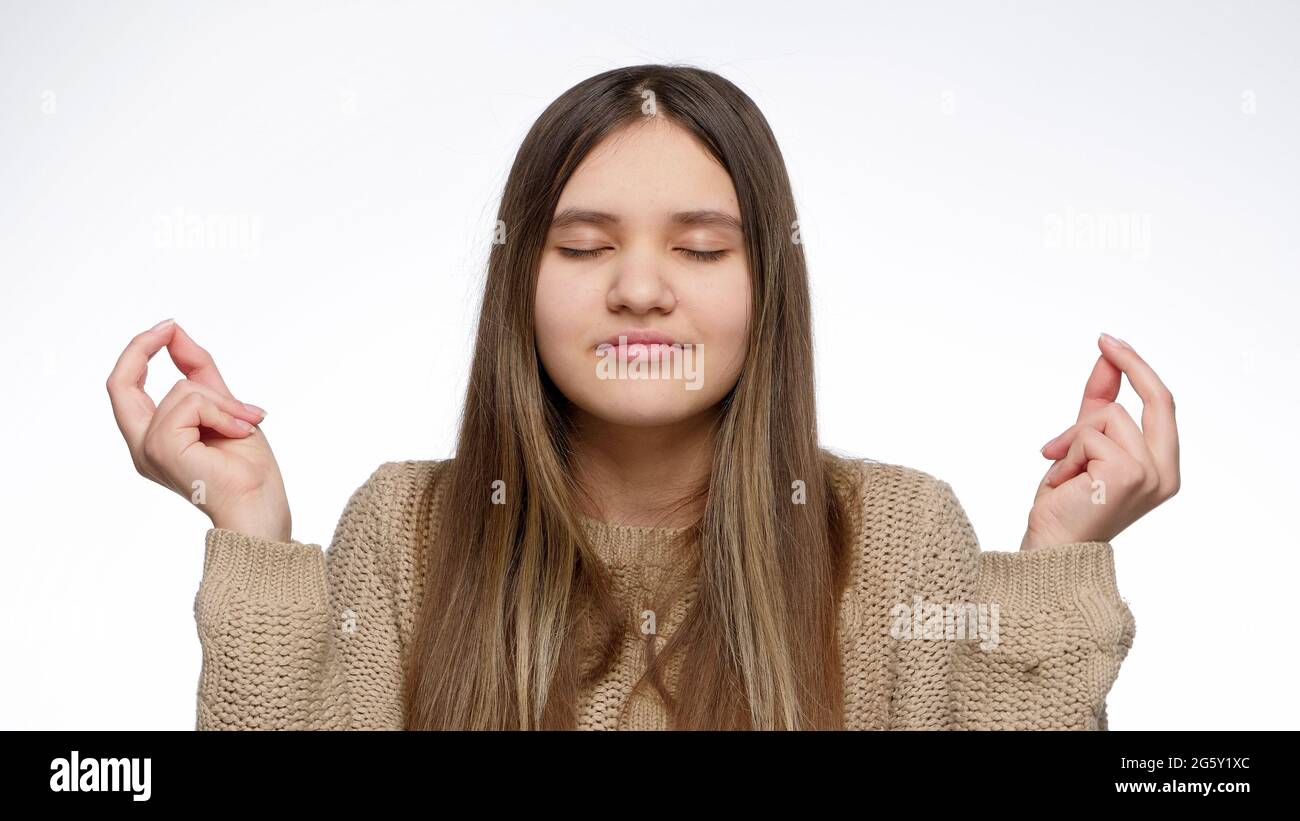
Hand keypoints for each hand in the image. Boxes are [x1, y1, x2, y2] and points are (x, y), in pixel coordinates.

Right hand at [106, 318, 292, 541]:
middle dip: (141, 347)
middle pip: (119, 383)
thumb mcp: (223, 408)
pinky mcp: (162, 448)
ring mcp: (148, 449)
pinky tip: (239, 431)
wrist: (261, 505)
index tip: (169, 328)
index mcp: (154, 439)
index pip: (127, 387)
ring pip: (181, 390)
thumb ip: (201, 375)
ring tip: (244, 424)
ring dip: (223, 400)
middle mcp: (142, 446)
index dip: (142, 351)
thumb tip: (178, 335)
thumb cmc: (247, 470)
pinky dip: (222, 410)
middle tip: (169, 327)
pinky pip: (191, 403)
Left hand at [1020, 333, 1180, 551]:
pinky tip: (1061, 481)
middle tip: (1104, 340)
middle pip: (1159, 399)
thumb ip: (1098, 404)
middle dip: (1131, 363)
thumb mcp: (1083, 445)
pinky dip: (1067, 452)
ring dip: (1074, 436)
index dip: (1138, 369)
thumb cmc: (1067, 503)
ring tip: (1062, 468)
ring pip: (1109, 415)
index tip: (1110, 342)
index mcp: (1162, 467)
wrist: (1050, 547)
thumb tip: (1106, 360)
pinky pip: (1089, 433)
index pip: (1162, 406)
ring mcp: (1151, 474)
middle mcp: (1165, 473)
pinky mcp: (1128, 474)